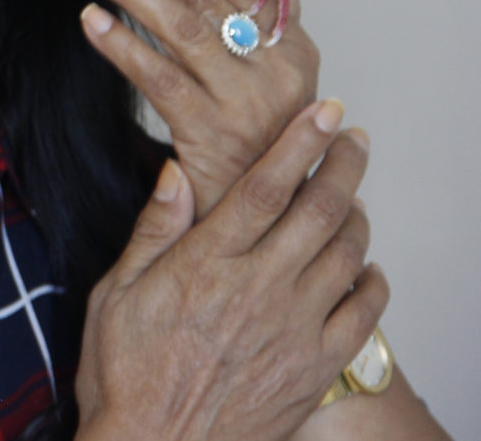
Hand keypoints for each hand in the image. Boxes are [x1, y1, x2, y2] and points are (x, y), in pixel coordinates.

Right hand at [75, 102, 385, 440]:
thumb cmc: (125, 373)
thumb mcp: (115, 292)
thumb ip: (154, 230)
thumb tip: (175, 173)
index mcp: (207, 263)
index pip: (266, 186)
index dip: (300, 143)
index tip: (323, 113)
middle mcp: (259, 289)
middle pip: (319, 210)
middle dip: (343, 165)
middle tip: (353, 138)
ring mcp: (294, 329)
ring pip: (347, 254)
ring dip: (356, 216)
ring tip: (352, 198)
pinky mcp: (314, 367)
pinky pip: (363, 313)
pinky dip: (371, 280)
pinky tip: (362, 268)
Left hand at [78, 0, 316, 216]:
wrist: (269, 217)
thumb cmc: (266, 139)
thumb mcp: (285, 73)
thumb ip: (282, 10)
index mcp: (293, 48)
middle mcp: (275, 72)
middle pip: (203, 0)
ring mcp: (244, 104)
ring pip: (180, 32)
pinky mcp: (210, 135)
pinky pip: (160, 80)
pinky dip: (123, 46)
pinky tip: (91, 21)